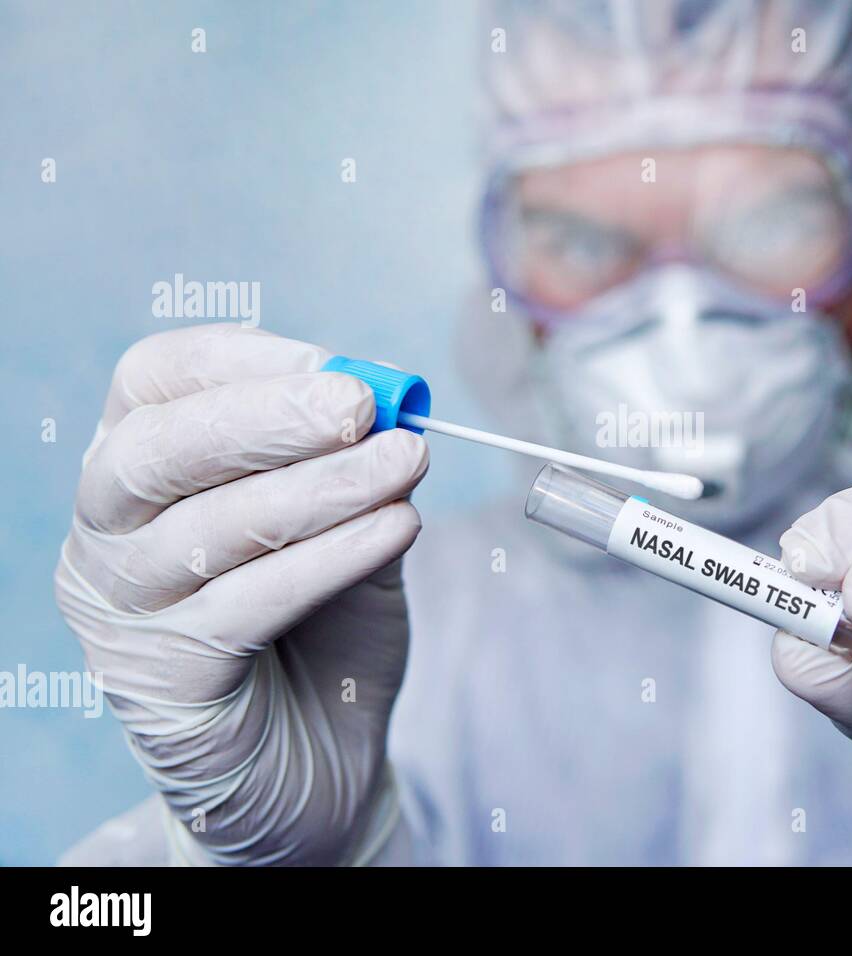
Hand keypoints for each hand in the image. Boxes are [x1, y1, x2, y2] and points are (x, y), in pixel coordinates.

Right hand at [55, 323, 427, 864]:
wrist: (319, 763)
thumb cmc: (325, 630)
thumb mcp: (348, 529)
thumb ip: (358, 470)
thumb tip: (396, 407)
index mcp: (138, 470)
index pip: (155, 383)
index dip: (243, 361)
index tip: (338, 365)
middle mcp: (107, 535)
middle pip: (156, 450)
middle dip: (267, 418)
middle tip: (362, 405)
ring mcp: (122, 612)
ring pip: (206, 529)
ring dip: (319, 488)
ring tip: (405, 463)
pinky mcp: (162, 683)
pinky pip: (245, 605)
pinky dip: (328, 558)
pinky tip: (395, 528)